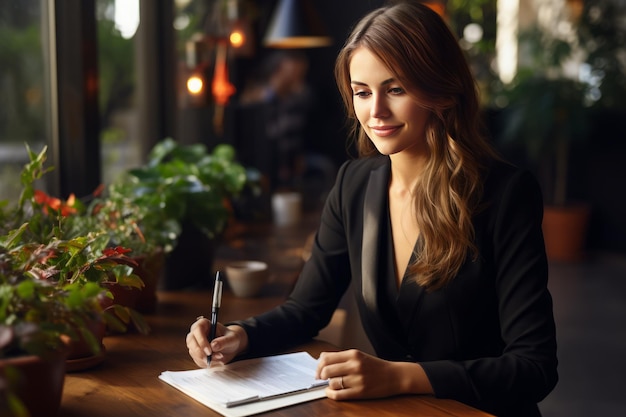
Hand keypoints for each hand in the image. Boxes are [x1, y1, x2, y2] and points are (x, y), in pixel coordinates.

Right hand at [185, 317, 247, 367]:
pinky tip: (216, 360)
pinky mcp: (196, 353)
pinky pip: (197, 360)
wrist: (231, 346)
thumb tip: (213, 345)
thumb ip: (223, 341)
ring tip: (219, 357)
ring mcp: (195, 344)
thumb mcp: (232, 338)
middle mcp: (197, 333)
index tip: (209, 350)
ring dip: (205, 358)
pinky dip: (206, 363)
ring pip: (193, 352)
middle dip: (199, 352)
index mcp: (204, 324)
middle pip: (190, 341)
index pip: (197, 329)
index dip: (201, 340)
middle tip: (209, 358)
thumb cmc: (231, 338)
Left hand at [315, 349, 431, 399]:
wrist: (395, 376)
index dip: (318, 365)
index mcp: (353, 354)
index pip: (326, 358)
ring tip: (333, 384)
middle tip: (321, 379)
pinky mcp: (360, 392)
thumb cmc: (375, 367)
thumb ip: (342, 358)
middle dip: (321, 376)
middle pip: (326, 371)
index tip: (318, 370)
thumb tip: (321, 361)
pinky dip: (331, 394)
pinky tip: (331, 392)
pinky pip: (339, 395)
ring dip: (329, 385)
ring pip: (332, 383)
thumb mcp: (359, 356)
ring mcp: (358, 379)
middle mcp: (355, 365)